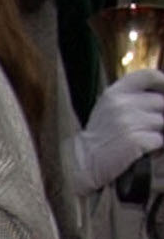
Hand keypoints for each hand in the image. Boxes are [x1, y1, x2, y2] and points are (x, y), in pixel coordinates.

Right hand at [69, 67, 163, 190]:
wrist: (84, 162)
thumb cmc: (101, 136)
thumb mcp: (110, 109)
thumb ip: (132, 98)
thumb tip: (161, 99)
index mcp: (114, 93)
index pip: (148, 76)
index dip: (161, 82)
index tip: (162, 93)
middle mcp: (121, 104)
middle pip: (161, 102)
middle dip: (159, 116)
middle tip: (146, 128)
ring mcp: (128, 121)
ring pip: (162, 122)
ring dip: (157, 133)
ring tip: (140, 140)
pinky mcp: (136, 140)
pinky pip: (160, 140)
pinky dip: (154, 147)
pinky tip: (140, 150)